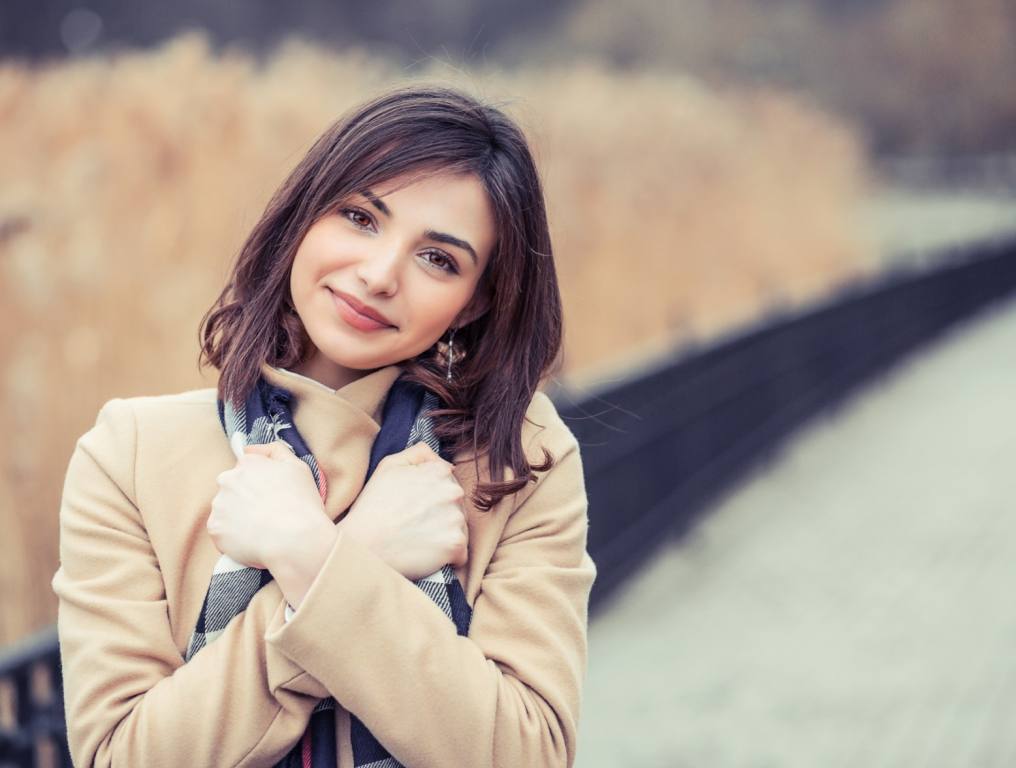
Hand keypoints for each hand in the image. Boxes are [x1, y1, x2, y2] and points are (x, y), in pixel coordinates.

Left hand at [207, 441, 331, 569]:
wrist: (296, 540)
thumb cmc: (301, 503)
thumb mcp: (298, 467)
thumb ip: (275, 450)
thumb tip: (249, 449)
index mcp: (247, 464)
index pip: (245, 469)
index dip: (259, 483)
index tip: (270, 496)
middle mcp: (228, 480)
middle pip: (232, 489)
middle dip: (244, 499)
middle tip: (266, 514)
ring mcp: (219, 505)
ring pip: (225, 510)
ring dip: (237, 518)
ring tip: (261, 529)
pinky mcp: (215, 529)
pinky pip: (222, 533)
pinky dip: (233, 537)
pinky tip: (252, 541)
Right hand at [343, 442, 468, 580]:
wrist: (362, 544)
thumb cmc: (373, 506)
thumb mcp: (389, 466)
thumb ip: (419, 453)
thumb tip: (443, 461)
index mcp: (440, 472)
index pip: (449, 483)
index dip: (432, 495)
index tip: (417, 505)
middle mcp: (453, 492)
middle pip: (457, 505)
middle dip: (442, 514)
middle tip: (416, 524)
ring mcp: (456, 518)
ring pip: (459, 528)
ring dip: (445, 534)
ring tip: (419, 539)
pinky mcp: (456, 544)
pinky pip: (461, 553)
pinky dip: (448, 556)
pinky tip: (427, 554)